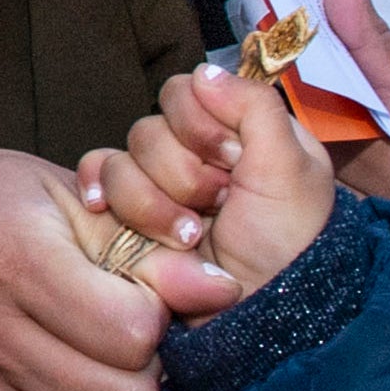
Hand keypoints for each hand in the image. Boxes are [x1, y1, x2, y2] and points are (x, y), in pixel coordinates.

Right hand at [0, 120, 191, 390]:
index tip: (153, 298)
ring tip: (130, 387)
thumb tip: (222, 291)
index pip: (130, 332)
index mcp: (21, 262)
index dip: (162, 319)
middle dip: (155, 377)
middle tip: (150, 347)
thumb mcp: (79, 197)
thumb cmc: (0, 199)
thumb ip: (152, 249)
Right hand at [79, 59, 332, 313]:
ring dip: (154, 203)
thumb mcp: (292, 170)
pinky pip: (97, 186)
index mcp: (237, 132)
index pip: (187, 91)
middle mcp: (195, 155)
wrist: (262, 319)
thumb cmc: (288, 245)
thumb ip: (255, 108)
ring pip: (122, 163)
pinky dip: (102, 196)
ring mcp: (160, 189)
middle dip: (182, 174)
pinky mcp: (131, 221)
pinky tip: (106, 212)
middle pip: (150, 129)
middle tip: (218, 206)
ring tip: (190, 237)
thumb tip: (205, 70)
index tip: (234, 161)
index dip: (201, 125)